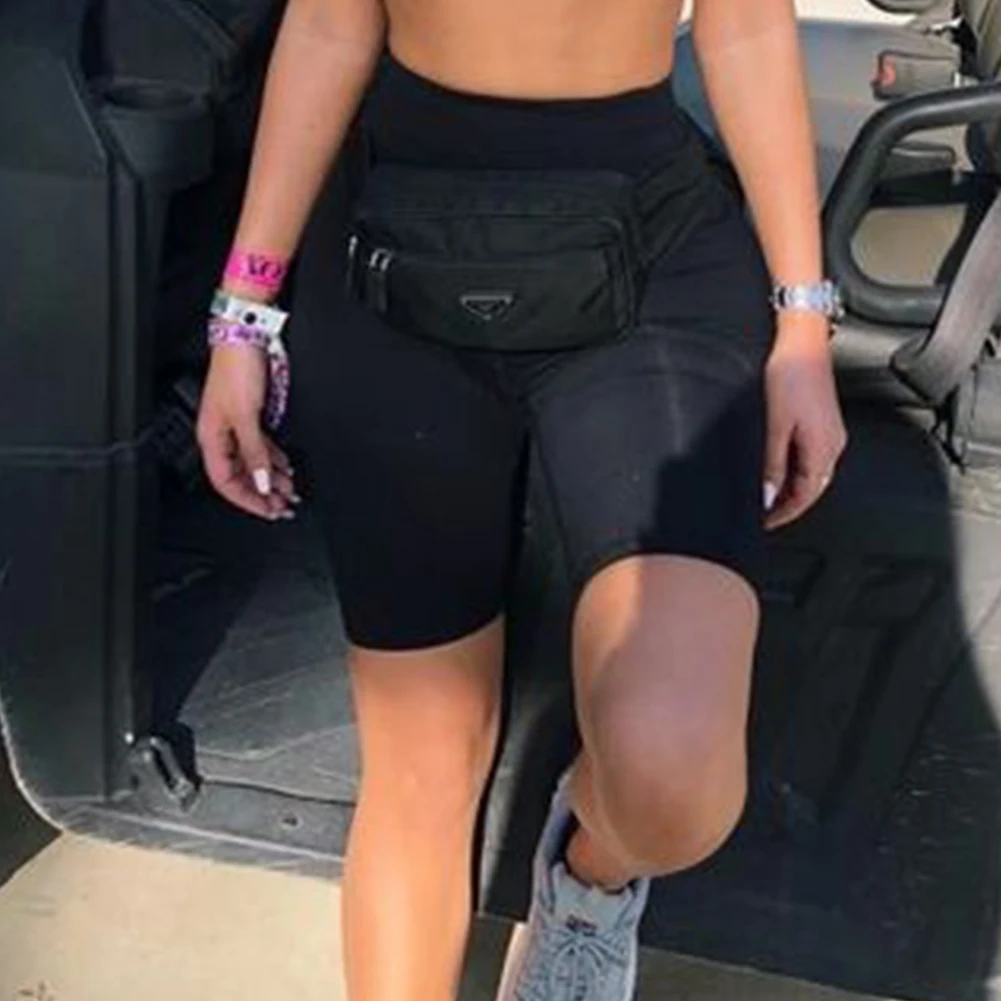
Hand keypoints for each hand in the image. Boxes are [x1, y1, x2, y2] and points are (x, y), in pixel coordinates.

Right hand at [196, 344, 298, 519]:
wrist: (245, 337)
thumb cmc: (236, 370)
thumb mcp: (247, 417)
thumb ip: (254, 452)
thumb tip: (260, 482)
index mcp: (211, 438)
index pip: (226, 482)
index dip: (247, 500)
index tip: (267, 511)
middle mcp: (221, 435)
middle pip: (241, 475)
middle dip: (262, 493)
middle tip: (283, 507)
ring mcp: (235, 426)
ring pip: (253, 462)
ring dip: (271, 478)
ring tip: (289, 491)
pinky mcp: (249, 415)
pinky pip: (260, 447)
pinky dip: (273, 460)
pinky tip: (284, 468)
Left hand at [762, 313, 847, 529]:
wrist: (802, 342)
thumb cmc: (789, 376)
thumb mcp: (775, 427)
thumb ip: (772, 465)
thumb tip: (767, 495)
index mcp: (823, 449)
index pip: (806, 496)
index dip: (785, 513)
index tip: (766, 523)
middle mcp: (833, 444)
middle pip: (812, 488)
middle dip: (789, 505)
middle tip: (764, 515)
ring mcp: (831, 433)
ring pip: (813, 474)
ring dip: (792, 489)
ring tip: (768, 496)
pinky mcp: (824, 422)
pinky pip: (812, 458)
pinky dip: (796, 471)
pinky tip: (780, 470)